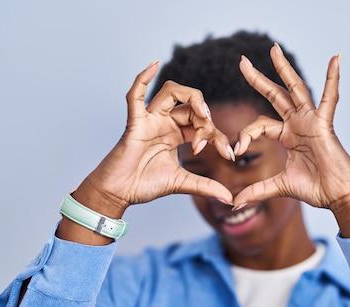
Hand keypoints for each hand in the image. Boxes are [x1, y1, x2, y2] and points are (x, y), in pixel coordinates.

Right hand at [79, 61, 234, 215]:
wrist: (119, 193)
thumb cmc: (144, 184)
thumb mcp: (182, 183)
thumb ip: (205, 186)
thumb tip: (229, 198)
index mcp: (175, 134)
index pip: (202, 125)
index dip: (218, 137)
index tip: (228, 156)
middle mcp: (164, 122)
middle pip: (191, 105)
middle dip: (207, 121)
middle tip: (213, 139)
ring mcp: (149, 120)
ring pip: (171, 92)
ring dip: (191, 97)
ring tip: (204, 114)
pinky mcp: (134, 123)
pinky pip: (135, 96)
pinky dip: (142, 78)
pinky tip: (154, 64)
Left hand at [232, 44, 349, 209]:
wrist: (337, 195)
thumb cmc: (317, 189)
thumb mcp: (280, 186)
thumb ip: (257, 190)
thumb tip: (234, 201)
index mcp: (288, 136)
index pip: (260, 126)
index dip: (244, 135)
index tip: (235, 152)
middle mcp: (298, 124)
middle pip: (275, 95)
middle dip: (258, 79)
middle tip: (242, 61)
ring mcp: (311, 121)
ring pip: (295, 89)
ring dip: (284, 69)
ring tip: (273, 49)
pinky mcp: (324, 124)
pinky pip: (330, 98)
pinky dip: (333, 78)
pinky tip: (335, 58)